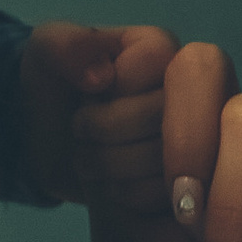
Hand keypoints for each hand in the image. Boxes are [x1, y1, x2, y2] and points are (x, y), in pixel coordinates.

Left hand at [22, 23, 180, 209]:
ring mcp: (198, 136)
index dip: (116, 90)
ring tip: (89, 158)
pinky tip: (110, 184)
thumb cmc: (54, 89)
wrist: (50, 146)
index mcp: (162, 49)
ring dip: (113, 165)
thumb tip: (101, 76)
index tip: (87, 96)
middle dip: (109, 132)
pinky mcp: (189, 180)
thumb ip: (62, 47)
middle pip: (166, 115)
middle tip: (81, 133)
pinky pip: (172, 194)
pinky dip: (129, 194)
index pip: (159, 63)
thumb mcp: (44, 54)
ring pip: (170, 159)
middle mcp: (193, 88)